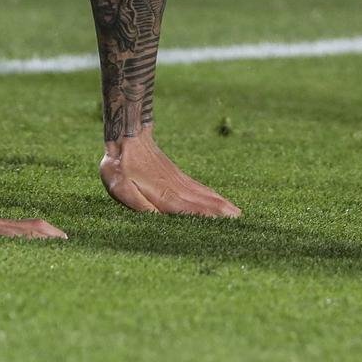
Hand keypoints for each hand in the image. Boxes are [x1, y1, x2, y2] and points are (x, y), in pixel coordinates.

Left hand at [100, 135, 239, 215]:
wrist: (127, 136)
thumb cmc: (119, 165)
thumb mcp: (120, 187)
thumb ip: (138, 203)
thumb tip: (156, 218)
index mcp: (163, 195)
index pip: (189, 210)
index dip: (207, 218)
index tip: (226, 226)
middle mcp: (176, 188)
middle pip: (203, 203)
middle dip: (221, 214)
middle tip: (242, 223)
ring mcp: (178, 180)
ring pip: (204, 194)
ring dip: (221, 204)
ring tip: (238, 214)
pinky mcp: (177, 175)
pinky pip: (199, 187)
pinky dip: (212, 195)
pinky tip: (220, 199)